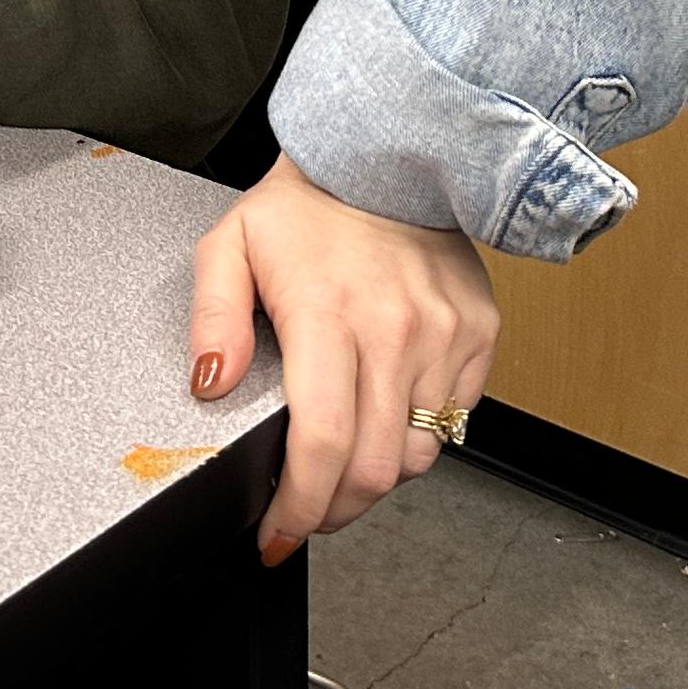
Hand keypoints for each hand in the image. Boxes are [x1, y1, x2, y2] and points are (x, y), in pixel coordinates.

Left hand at [188, 157, 500, 564]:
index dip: (299, 508)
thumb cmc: (306, 207)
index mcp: (326, 314)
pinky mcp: (478, 335)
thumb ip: (212, 318)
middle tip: (306, 513)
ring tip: (342, 465)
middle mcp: (393, 330)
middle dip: (333, 512)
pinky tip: (384, 416)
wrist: (389, 155)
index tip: (277, 533)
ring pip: (418, 455)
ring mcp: (443, 335)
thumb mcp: (230, 245)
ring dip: (376, 478)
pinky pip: (453, 419)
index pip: (321, 443)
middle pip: (373, 469)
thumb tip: (209, 384)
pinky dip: (418, 435)